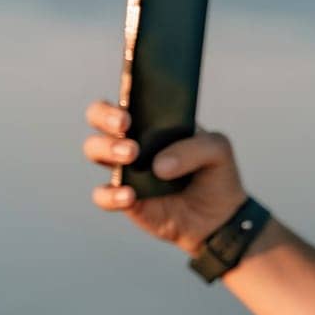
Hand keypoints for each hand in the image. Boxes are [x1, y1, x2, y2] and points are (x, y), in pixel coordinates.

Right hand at [83, 100, 249, 253]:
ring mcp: (125, 169)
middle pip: (98, 120)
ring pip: (95, 150)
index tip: (128, 115)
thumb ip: (195, 148)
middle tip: (126, 128)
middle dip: (105, 119)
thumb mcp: (217, 151)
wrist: (220, 216)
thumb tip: (158, 166)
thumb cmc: (215, 173)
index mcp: (153, 122)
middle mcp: (132, 140)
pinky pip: (103, 195)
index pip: (125, 99)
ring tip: (132, 156)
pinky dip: (111, 194)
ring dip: (107, 149)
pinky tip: (130, 195)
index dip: (117, 99)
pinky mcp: (124, 199)